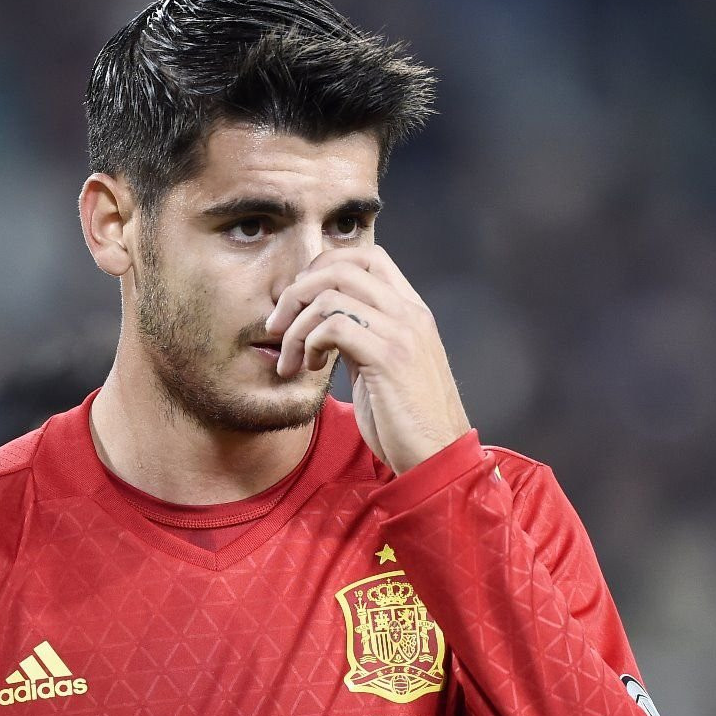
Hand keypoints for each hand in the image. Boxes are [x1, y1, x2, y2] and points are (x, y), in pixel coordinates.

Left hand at [265, 246, 470, 474]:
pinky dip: (309, 343)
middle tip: (277, 327)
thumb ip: (361, 337)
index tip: (298, 304)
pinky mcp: (389, 358)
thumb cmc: (406, 421)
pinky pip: (334, 326)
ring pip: (331, 295)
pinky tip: (310, 368)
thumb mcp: (383, 368)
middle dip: (297, 292)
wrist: (437, 457)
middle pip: (342, 266)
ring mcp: (402, 332)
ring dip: (296, 326)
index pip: (366, 257)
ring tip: (290, 359)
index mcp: (411, 311)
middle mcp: (410, 312)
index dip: (322, 269)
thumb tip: (323, 321)